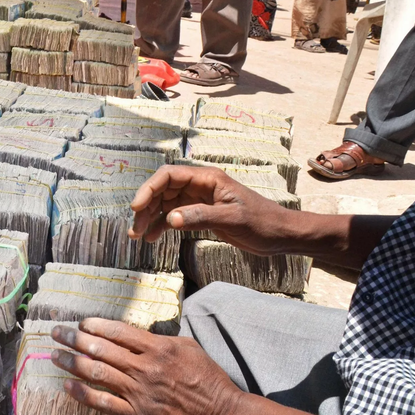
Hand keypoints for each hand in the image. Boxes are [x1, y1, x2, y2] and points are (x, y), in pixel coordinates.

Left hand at [49, 319, 244, 414]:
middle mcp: (145, 369)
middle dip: (75, 339)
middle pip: (102, 349)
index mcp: (158, 348)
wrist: (219, 414)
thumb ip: (158, 338)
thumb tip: (133, 332)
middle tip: (57, 332)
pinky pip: (103, 403)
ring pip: (98, 374)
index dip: (95, 325)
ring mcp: (139, 393)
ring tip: (56, 355)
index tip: (81, 322)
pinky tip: (68, 385)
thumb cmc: (206, 377)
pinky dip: (83, 394)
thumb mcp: (187, 347)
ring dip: (73, 363)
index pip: (118, 331)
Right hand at [129, 165, 295, 255]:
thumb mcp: (232, 219)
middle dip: (146, 207)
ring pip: (165, 204)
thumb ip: (200, 216)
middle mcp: (199, 186)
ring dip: (150, 217)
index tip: (136, 207)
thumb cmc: (262, 222)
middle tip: (135, 229)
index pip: (169, 176)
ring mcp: (199, 200)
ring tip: (138, 236)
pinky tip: (152, 237)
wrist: (279, 235)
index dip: (149, 189)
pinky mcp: (201, 214)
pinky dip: (161, 225)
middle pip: (163, 190)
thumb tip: (169, 218)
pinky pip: (174, 216)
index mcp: (207, 179)